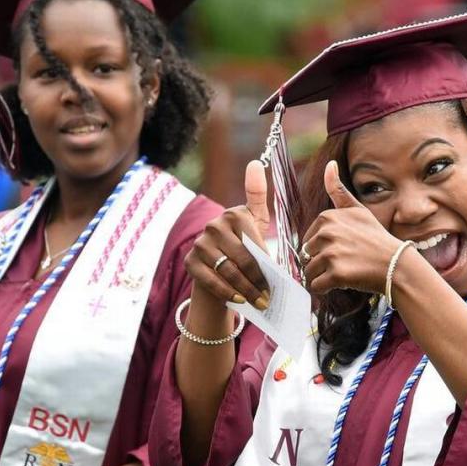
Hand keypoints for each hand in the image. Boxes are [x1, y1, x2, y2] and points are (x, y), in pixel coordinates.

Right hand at [185, 160, 271, 307]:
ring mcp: (200, 244)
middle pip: (243, 259)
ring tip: (260, 303)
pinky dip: (228, 293)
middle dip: (259, 281)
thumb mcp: (253, 222)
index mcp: (234, 214)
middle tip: (270, 297)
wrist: (216, 270)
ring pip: (229, 271)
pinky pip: (212, 281)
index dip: (267, 264)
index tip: (276, 280)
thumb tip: (255, 162)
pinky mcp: (190, 263)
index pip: (256, 243)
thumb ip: (257, 196)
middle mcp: (213, 225)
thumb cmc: (242, 245)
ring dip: (247, 291)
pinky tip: (240, 302)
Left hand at [301, 161, 401, 294]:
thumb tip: (329, 165)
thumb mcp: (358, 210)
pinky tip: (343, 281)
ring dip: (324, 276)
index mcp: (327, 217)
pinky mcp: (335, 274)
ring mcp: (331, 253)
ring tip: (346, 271)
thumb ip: (338, 190)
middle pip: (308, 255)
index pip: (309, 239)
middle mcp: (327, 232)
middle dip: (323, 262)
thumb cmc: (376, 239)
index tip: (344, 248)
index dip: (324, 248)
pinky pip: (315, 286)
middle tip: (346, 261)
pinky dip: (326, 288)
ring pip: (310, 271)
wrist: (397, 265)